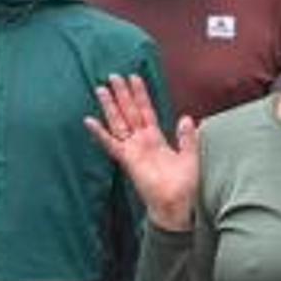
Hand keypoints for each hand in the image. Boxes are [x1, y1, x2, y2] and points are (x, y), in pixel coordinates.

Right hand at [88, 74, 202, 230]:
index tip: (134, 77)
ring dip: (110, 106)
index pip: (146, 111)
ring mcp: (132, 150)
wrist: (178, 204)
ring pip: (118, 122)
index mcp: (156, 138)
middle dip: (122, 94)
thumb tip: (188, 118)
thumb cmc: (185, 185)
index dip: (140, 94)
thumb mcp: (190, 156)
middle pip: (129, 112)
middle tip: (113, 76)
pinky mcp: (127, 160)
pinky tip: (89, 121)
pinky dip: (100, 133)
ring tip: (101, 89)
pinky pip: (111, 144)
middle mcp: (142, 141)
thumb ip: (187, 137)